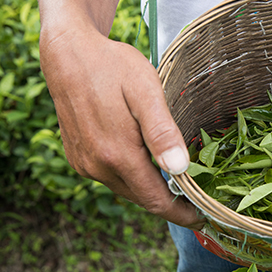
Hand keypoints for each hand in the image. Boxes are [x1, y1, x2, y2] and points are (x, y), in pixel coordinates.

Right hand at [41, 26, 204, 229]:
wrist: (67, 53)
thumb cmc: (111, 67)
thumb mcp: (145, 92)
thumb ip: (162, 132)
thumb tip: (180, 169)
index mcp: (117, 155)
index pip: (156, 202)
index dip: (182, 214)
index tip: (204, 218)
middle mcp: (96, 166)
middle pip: (143, 198)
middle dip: (170, 202)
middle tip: (199, 194)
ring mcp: (84, 163)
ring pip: (127, 188)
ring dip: (151, 187)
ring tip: (178, 178)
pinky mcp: (77, 157)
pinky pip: (111, 176)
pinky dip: (132, 175)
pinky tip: (146, 159)